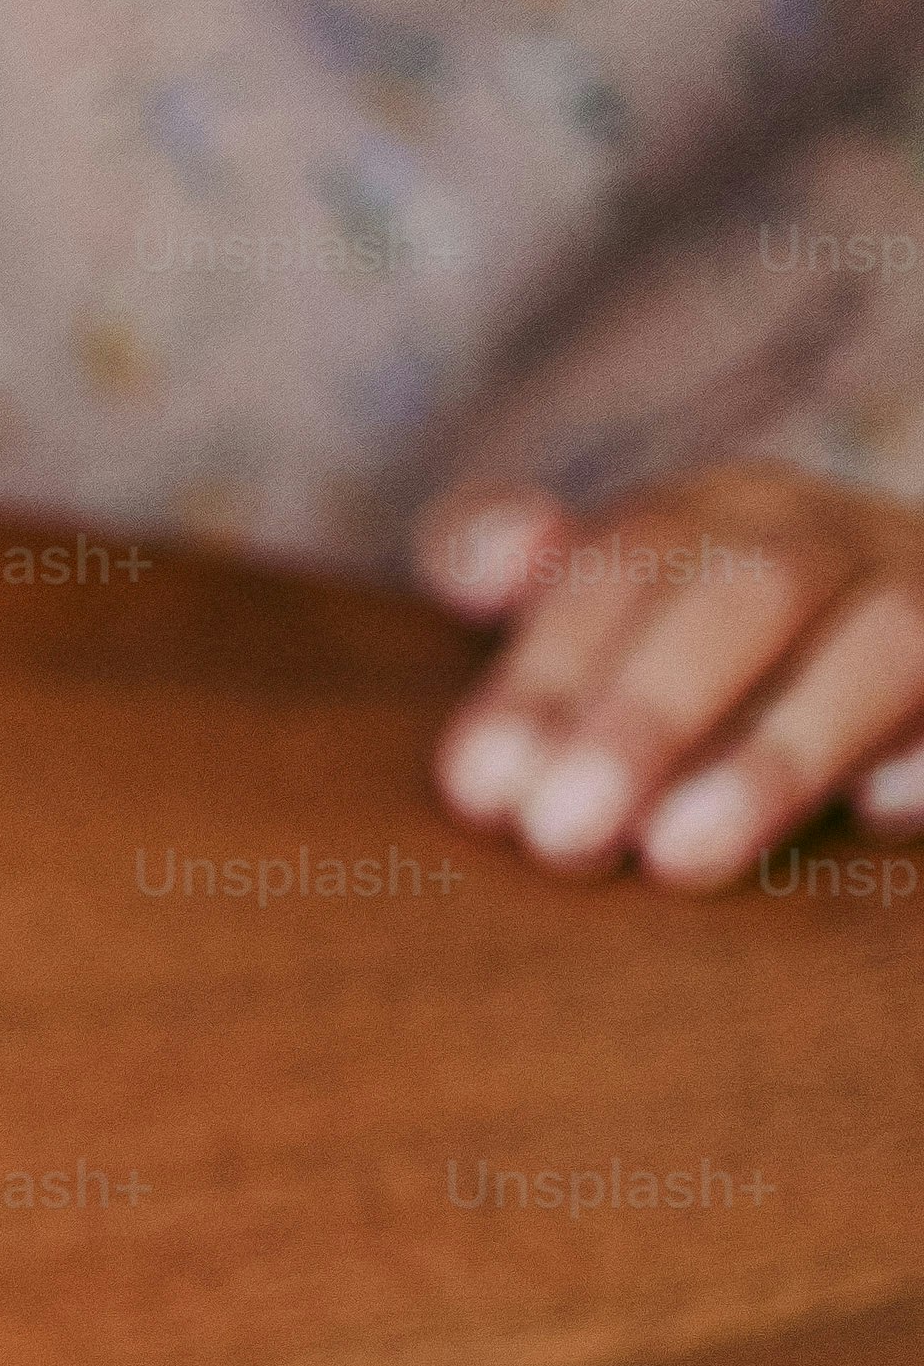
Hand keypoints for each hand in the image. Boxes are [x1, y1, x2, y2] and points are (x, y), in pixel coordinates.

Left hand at [415, 461, 923, 886]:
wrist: (875, 649)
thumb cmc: (685, 653)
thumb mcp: (591, 600)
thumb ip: (508, 560)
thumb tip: (482, 561)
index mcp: (719, 513)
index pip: (630, 558)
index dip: (551, 672)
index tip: (483, 786)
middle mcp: (834, 541)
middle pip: (752, 594)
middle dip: (649, 714)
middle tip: (562, 833)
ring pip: (887, 648)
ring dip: (779, 754)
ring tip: (680, 852)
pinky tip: (876, 810)